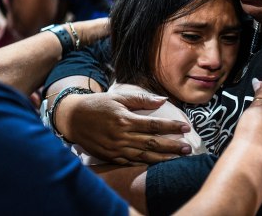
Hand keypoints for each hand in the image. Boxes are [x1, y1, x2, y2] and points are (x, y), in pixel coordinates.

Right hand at [61, 89, 192, 164]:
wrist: (73, 118)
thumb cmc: (98, 104)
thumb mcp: (119, 96)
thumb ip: (141, 99)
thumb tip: (162, 100)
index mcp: (125, 119)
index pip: (154, 125)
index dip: (171, 127)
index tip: (186, 128)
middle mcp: (121, 136)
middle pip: (152, 143)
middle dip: (172, 146)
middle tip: (188, 148)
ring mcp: (116, 149)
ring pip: (144, 156)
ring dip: (163, 158)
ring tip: (178, 158)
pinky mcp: (111, 157)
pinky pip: (132, 162)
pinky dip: (146, 164)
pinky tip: (158, 164)